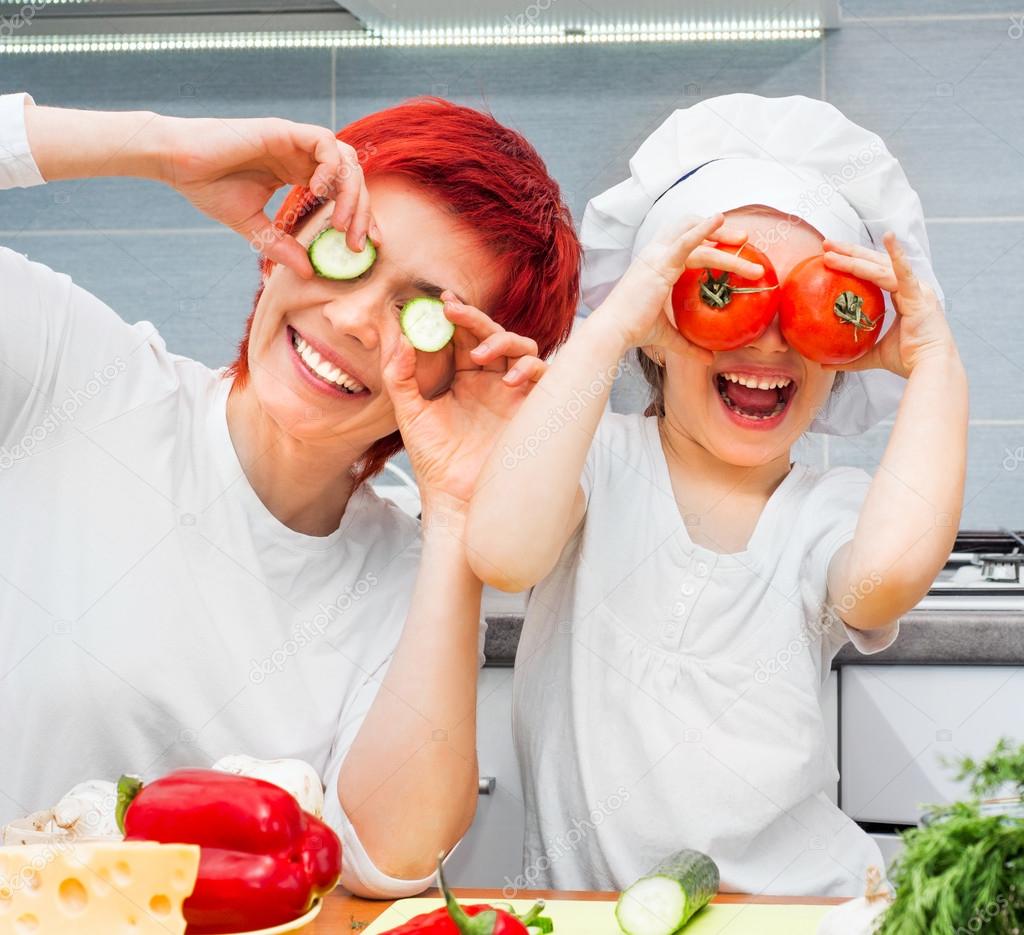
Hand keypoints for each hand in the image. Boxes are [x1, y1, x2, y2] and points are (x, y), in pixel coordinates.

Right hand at [155, 114, 376, 278]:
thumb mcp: (252, 227)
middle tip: (355, 244)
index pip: (343, 192)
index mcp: (298, 174)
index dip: (359, 216)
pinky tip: (318, 192)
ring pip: (346, 159)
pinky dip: (330, 167)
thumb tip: (307, 272)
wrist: (176, 163)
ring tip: (339, 223)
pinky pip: (325, 142)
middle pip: (352, 178)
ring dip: (351, 193)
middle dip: (361, 212)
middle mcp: (302, 156)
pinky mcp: (284, 130)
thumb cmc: (208, 187)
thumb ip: (281, 246)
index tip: (363, 245)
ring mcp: (295, 141)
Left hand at [382, 292, 546, 510]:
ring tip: (479, 355)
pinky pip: (543, 375)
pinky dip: (531, 368)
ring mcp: (514, 393)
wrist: (455, 497)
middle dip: (475, 319)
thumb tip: (400, 338)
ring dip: (503, 340)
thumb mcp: (410, 413)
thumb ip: (400, 376)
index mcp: (464, 379)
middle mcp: (491, 381)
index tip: (440, 302)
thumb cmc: (433, 460)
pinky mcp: (532, 408)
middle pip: (492, 335)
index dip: (455, 317)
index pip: (464, 337)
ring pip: (522, 347)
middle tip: (453, 311)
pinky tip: (510, 378)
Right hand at [591, 214, 764, 364]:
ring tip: (746, 241)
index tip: (730, 245)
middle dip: (718, 230)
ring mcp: (657, 255)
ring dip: (724, 236)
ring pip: (697, 238)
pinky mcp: (661, 263)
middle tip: (744, 240)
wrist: (614, 331)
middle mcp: (656, 254)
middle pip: (690, 227)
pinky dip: (704, 228)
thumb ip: (689, 344)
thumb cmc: (633, 331)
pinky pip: (686, 241)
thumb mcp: (666, 335)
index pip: (684, 242)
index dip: (706, 238)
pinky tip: (720, 218)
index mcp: (656, 264)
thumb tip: (709, 358)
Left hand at [822, 232, 958, 376]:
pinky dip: (896, 255)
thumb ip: (852, 356)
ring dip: (854, 257)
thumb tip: (825, 365)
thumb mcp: (874, 355)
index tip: (831, 256)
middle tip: (826, 244)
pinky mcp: (919, 296)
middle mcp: (911, 288)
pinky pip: (903, 273)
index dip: (854, 263)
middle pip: (875, 263)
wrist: (929, 369)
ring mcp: (916, 290)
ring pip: (880, 267)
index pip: (874, 273)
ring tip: (832, 249)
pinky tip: (888, 237)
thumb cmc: (909, 361)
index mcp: (904, 297)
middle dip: (850, 252)